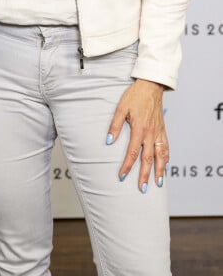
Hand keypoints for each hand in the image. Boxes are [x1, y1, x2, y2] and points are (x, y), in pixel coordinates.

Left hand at [106, 78, 168, 192]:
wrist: (151, 86)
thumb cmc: (135, 96)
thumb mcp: (121, 108)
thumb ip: (115, 125)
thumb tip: (108, 141)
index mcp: (140, 129)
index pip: (132, 153)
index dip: (127, 166)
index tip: (122, 176)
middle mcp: (151, 134)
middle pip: (148, 159)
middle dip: (144, 175)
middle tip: (142, 189)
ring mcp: (159, 133)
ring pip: (161, 156)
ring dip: (159, 170)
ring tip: (158, 183)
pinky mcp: (163, 130)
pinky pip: (166, 147)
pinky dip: (166, 158)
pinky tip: (165, 165)